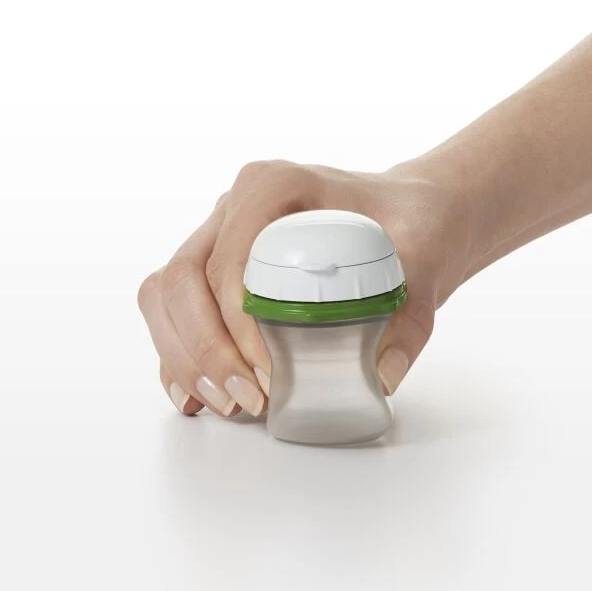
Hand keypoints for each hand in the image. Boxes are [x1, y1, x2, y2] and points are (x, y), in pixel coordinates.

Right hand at [137, 159, 471, 416]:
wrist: (407, 217)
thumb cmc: (410, 224)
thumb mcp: (426, 258)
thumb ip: (411, 315)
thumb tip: (379, 376)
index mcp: (271, 186)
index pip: (228, 258)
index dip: (236, 323)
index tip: (270, 370)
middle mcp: (234, 208)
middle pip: (182, 279)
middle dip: (204, 349)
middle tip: (248, 399)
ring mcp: (220, 236)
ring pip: (164, 294)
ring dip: (184, 356)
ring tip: (228, 404)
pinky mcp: (218, 268)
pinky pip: (175, 310)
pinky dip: (179, 355)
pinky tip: (198, 396)